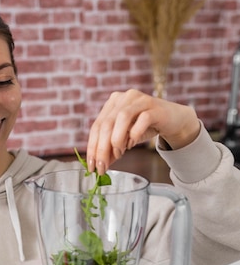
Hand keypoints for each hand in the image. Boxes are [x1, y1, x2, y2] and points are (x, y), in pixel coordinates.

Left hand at [86, 89, 200, 172]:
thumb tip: (99, 165)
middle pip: (106, 124)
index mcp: (113, 103)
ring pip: (122, 118)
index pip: (96, 126)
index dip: (92, 147)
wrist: (173, 120)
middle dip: (101, 149)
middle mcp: (124, 97)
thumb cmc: (146, 127)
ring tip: (119, 154)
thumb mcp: (125, 138)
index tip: (91, 166)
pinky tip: (132, 143)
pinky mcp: (155, 107)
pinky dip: (134, 134)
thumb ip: (112, 149)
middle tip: (102, 167)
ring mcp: (140, 100)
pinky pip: (142, 120)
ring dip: (116, 140)